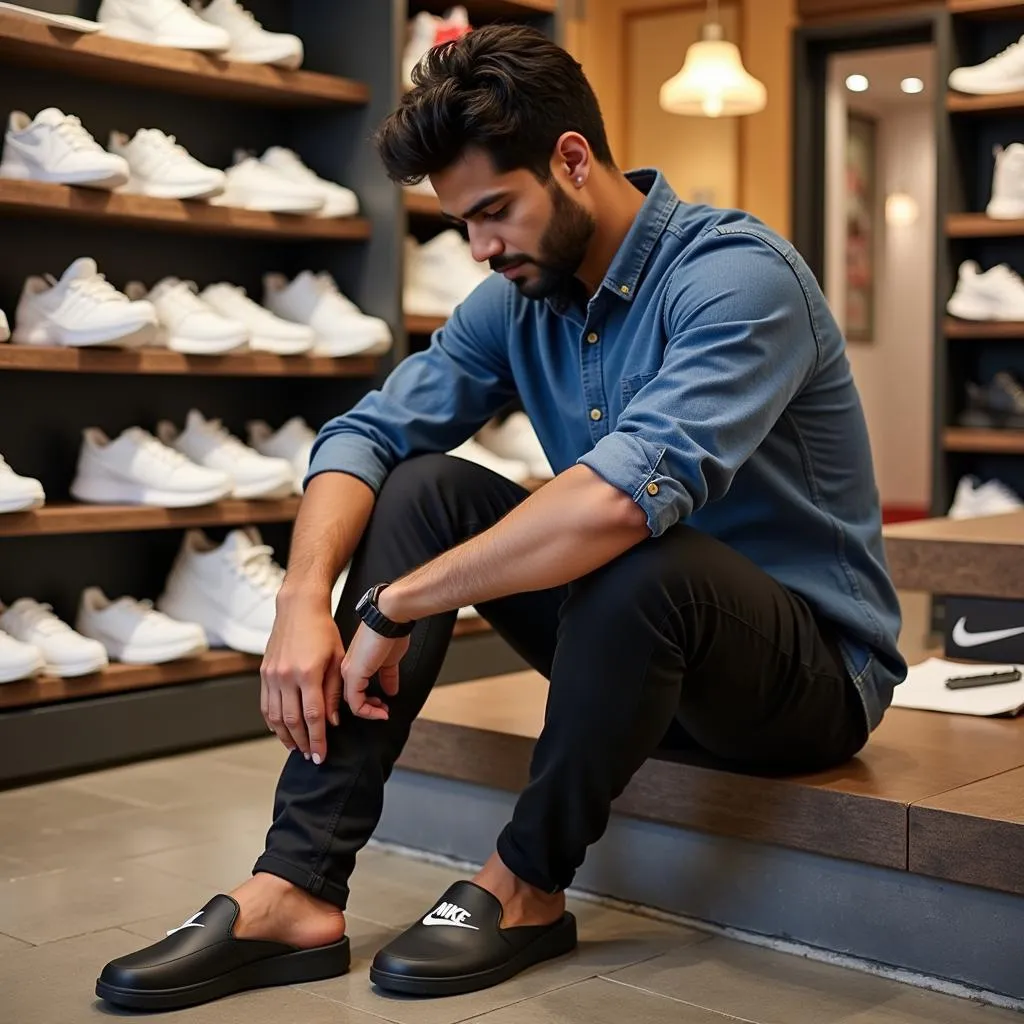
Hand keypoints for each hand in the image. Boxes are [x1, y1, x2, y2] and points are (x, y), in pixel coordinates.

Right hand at [260, 593, 343, 764]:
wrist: (298, 609)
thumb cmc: (323, 631)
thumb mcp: (338, 660)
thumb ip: (335, 692)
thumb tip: (333, 721)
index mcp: (307, 673)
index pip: (313, 717)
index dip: (318, 739)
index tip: (322, 756)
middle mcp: (286, 676)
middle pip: (293, 721)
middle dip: (303, 743)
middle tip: (311, 756)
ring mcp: (271, 676)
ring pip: (276, 717)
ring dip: (286, 737)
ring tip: (297, 748)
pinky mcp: (264, 674)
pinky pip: (266, 705)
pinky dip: (272, 722)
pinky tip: (281, 731)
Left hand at [340, 623, 409, 720]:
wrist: (389, 618)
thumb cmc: (390, 632)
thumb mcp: (389, 661)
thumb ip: (388, 677)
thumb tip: (391, 690)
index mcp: (355, 664)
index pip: (355, 690)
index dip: (368, 702)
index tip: (382, 706)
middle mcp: (348, 669)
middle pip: (351, 698)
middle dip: (369, 709)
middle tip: (384, 711)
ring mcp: (349, 672)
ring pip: (352, 703)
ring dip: (369, 712)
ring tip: (383, 713)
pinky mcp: (354, 675)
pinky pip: (356, 703)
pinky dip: (369, 712)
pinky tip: (381, 712)